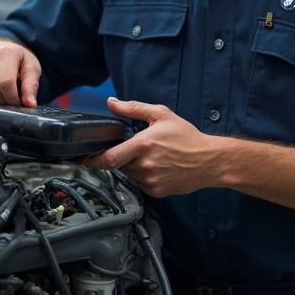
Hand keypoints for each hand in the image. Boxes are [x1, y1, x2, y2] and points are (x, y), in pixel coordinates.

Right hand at [0, 41, 40, 106]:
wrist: (0, 52)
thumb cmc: (17, 61)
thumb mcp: (31, 68)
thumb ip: (31, 85)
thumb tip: (29, 103)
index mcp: (4, 52)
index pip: (6, 82)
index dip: (13, 98)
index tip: (19, 102)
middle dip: (5, 102)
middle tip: (11, 99)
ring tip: (3, 94)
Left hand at [84, 98, 218, 197]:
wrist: (210, 160)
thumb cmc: (187, 137)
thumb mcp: (161, 115)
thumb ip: (133, 108)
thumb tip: (112, 103)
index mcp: (143, 145)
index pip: (110, 157)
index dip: (93, 160)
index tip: (85, 159)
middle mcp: (145, 165)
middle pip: (119, 164)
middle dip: (121, 157)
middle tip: (135, 149)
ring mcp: (151, 180)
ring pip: (129, 174)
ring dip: (132, 166)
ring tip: (150, 156)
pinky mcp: (157, 191)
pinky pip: (140, 184)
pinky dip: (142, 175)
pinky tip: (157, 166)